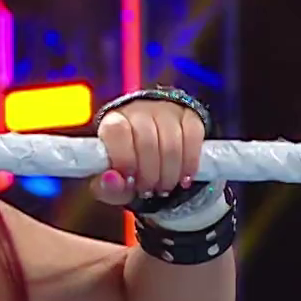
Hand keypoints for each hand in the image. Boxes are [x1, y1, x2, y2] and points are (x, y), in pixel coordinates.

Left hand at [91, 98, 205, 206]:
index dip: (124, 158)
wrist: (150, 148)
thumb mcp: (112, 182)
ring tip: (163, 188)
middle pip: (147, 142)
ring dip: (169, 174)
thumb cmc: (127, 166)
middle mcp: (139, 109)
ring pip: (172, 144)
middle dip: (149, 175)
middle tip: (148, 191)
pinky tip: (184, 178)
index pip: (118, 131)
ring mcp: (166, 110)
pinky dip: (189, 163)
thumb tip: (111, 180)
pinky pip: (193, 137)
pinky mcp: (189, 115)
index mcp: (112, 121)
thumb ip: (107, 187)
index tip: (129, 179)